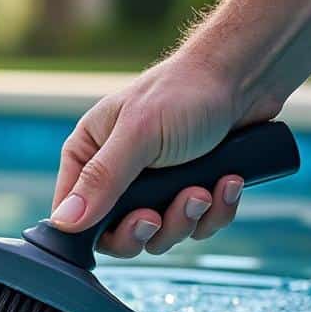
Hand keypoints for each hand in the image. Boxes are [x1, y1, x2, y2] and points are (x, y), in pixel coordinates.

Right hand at [49, 54, 276, 257]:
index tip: (129, 224)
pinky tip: (228, 183)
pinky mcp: (191, 191)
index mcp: (91, 153)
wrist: (245, 77)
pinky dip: (215, 211)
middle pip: (118, 233)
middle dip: (149, 229)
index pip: (73, 211)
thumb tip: (64, 221)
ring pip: (161, 235)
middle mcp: (118, 173)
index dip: (94, 230)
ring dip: (187, 219)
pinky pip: (197, 225)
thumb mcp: (137, 135)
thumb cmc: (185, 92)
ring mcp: (156, 186)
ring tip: (204, 190)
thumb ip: (100, 180)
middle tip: (160, 215)